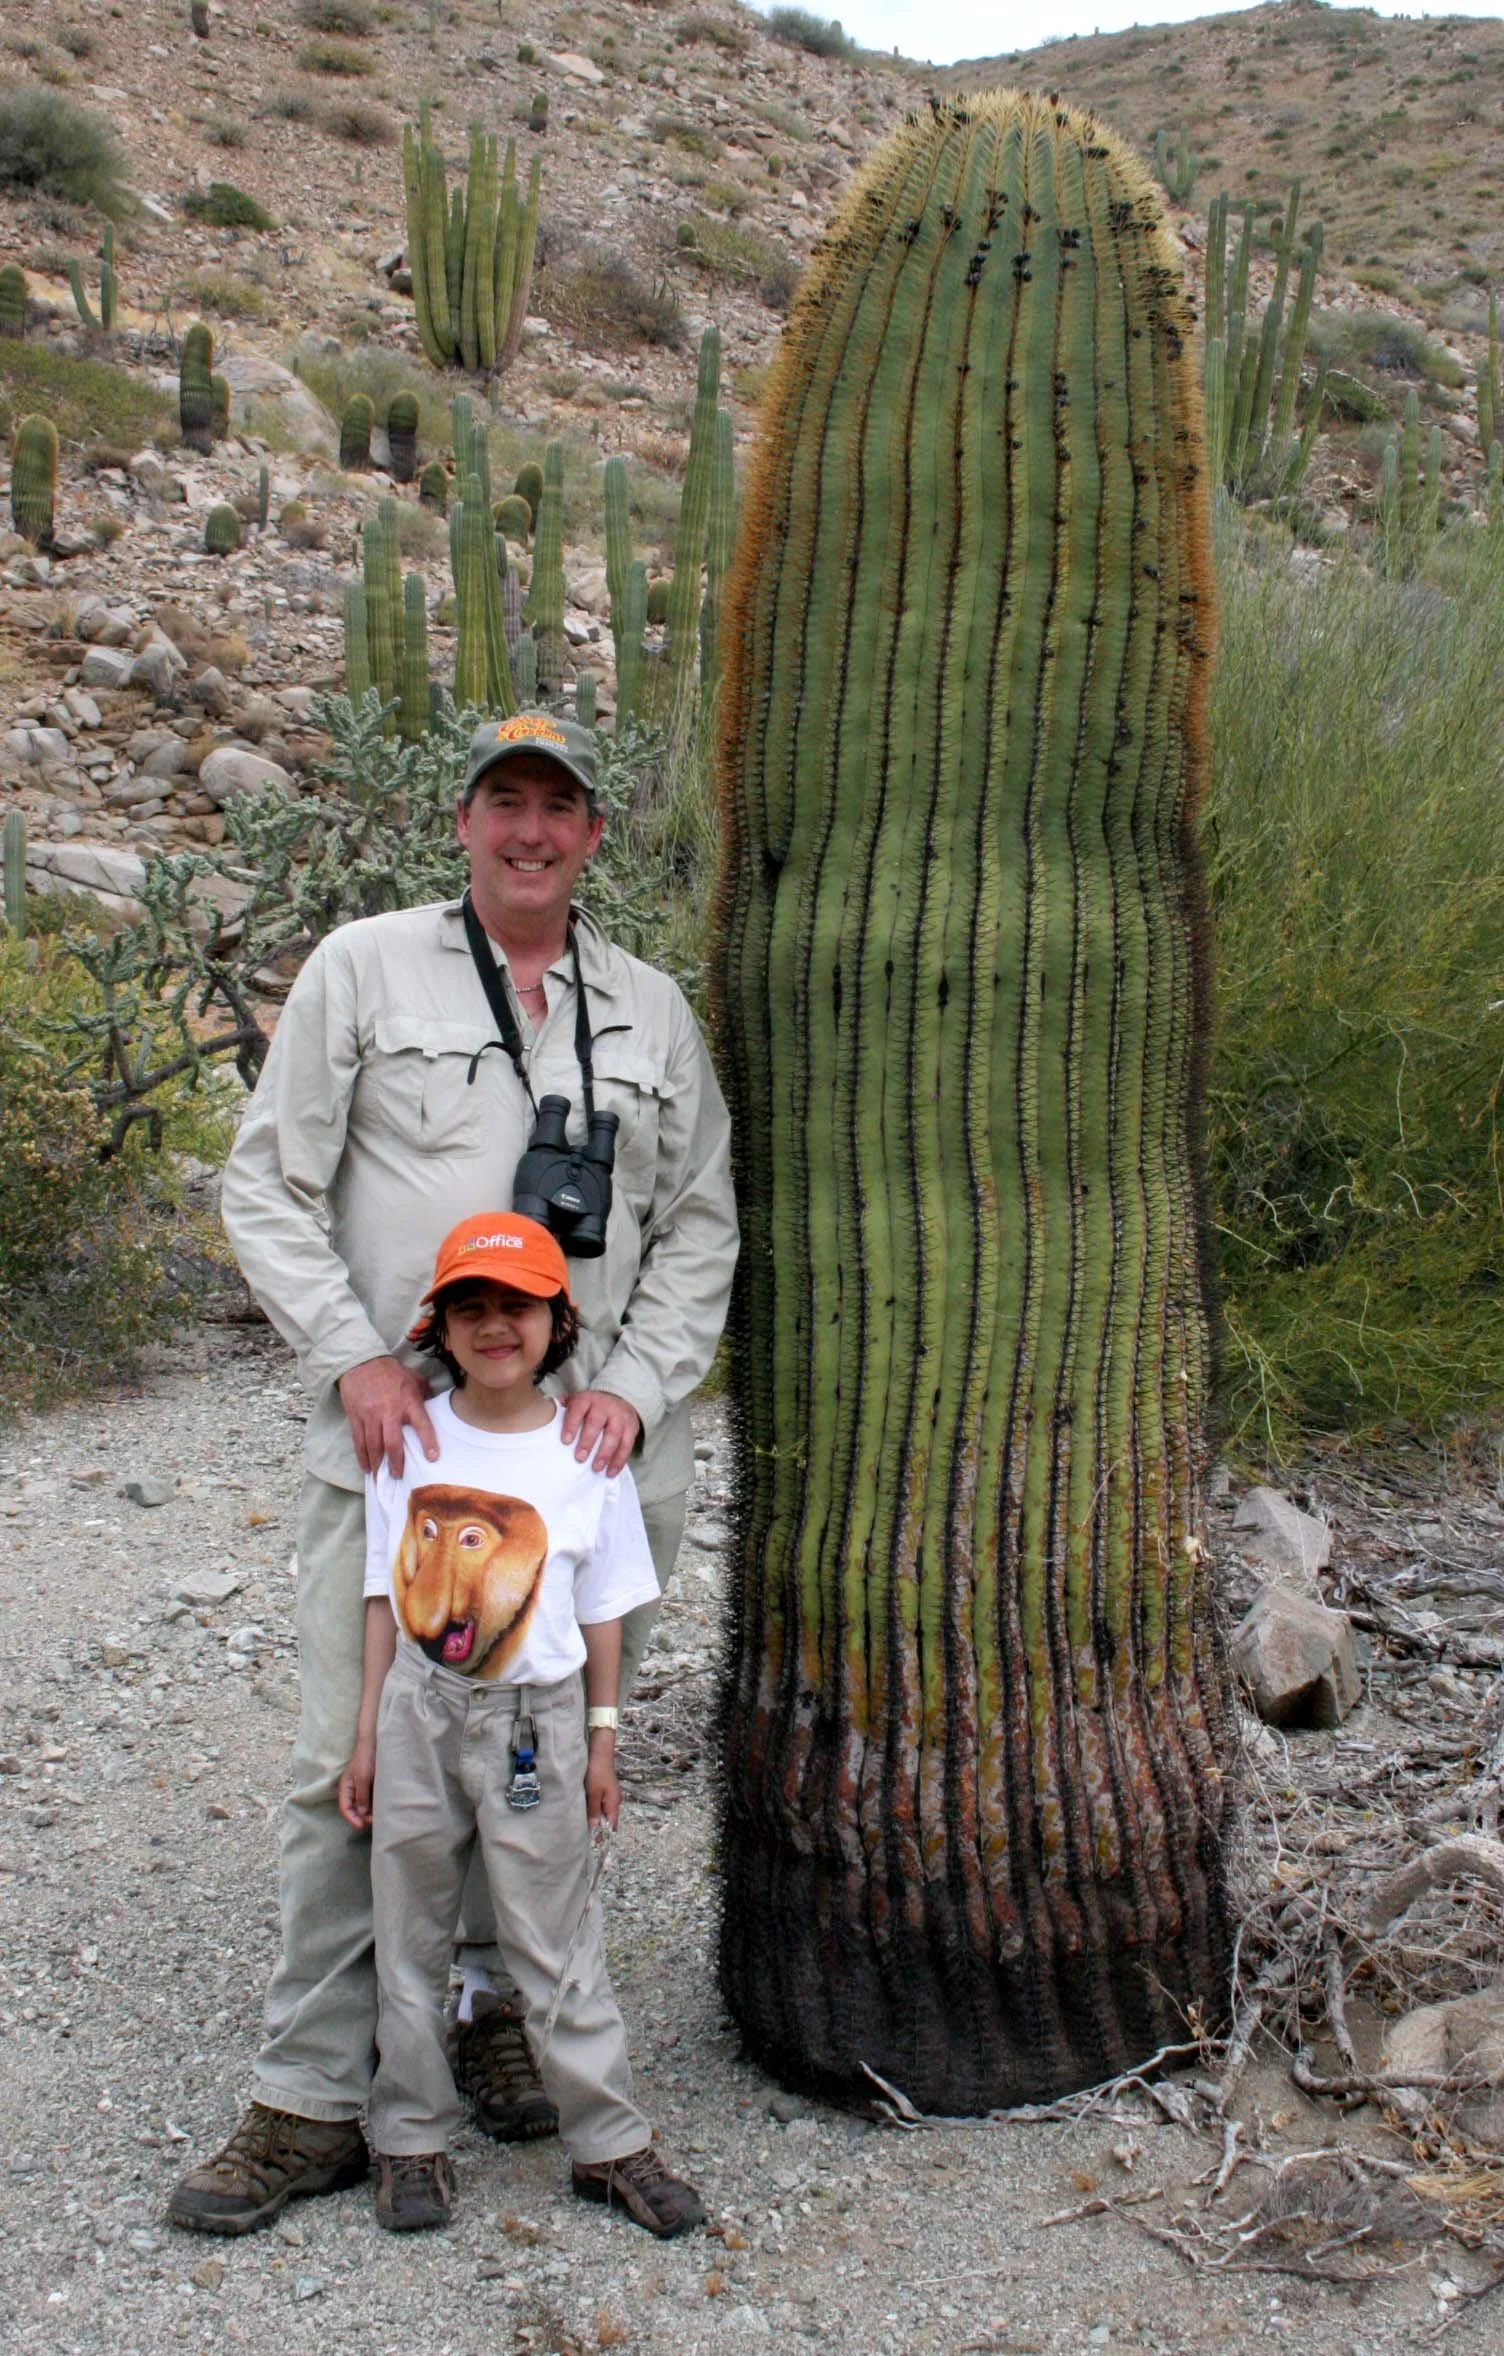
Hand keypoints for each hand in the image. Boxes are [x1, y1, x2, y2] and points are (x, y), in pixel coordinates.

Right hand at [338, 1355, 437, 1476]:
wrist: (361, 1363)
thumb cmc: (391, 1373)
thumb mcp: (414, 1378)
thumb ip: (426, 1394)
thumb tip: (438, 1406)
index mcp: (408, 1401)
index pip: (422, 1424)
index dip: (428, 1441)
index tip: (432, 1458)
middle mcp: (389, 1411)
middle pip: (393, 1443)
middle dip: (396, 1462)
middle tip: (399, 1476)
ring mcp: (370, 1415)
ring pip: (374, 1446)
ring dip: (377, 1464)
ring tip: (381, 1477)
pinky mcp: (356, 1418)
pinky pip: (359, 1441)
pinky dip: (362, 1457)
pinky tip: (367, 1467)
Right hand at [338, 1737, 375, 1831]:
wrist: (377, 1742)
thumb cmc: (366, 1757)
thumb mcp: (362, 1777)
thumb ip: (361, 1795)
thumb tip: (361, 1814)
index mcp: (346, 1787)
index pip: (345, 1808)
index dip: (352, 1819)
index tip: (361, 1825)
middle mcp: (353, 1789)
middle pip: (354, 1809)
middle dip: (362, 1818)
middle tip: (374, 1822)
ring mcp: (363, 1787)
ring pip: (364, 1806)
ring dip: (370, 1813)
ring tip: (379, 1818)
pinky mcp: (372, 1785)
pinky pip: (372, 1799)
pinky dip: (376, 1806)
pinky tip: (383, 1809)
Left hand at [560, 1389, 640, 1477]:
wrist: (621, 1398)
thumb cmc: (592, 1406)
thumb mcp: (579, 1401)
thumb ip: (565, 1406)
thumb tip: (547, 1410)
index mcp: (588, 1399)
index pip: (578, 1409)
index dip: (571, 1424)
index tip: (565, 1441)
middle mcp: (605, 1406)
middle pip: (596, 1423)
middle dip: (588, 1441)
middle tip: (580, 1458)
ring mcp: (620, 1417)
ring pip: (613, 1435)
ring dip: (605, 1453)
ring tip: (596, 1468)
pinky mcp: (631, 1428)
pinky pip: (627, 1445)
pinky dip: (619, 1460)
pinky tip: (611, 1472)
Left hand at [585, 1731, 620, 1828]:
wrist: (600, 1751)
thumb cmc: (597, 1772)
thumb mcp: (593, 1792)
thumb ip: (594, 1809)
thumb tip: (595, 1826)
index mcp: (613, 1803)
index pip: (611, 1824)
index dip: (604, 1834)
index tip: (593, 1842)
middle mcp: (614, 1800)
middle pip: (608, 1818)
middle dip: (599, 1827)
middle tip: (585, 1834)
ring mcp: (610, 1793)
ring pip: (604, 1810)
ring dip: (596, 1817)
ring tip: (584, 1823)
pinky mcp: (605, 1788)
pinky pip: (601, 1803)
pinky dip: (595, 1808)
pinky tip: (586, 1809)